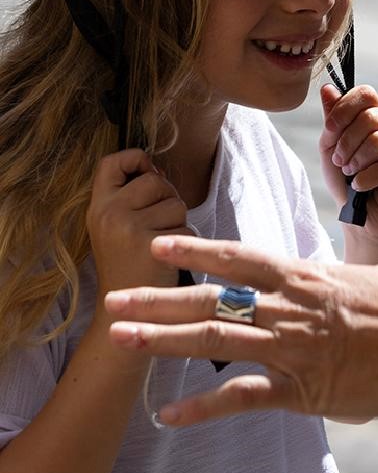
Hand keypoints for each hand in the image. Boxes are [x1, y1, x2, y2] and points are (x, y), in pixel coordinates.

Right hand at [85, 149, 189, 297]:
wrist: (121, 312)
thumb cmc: (128, 264)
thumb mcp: (114, 227)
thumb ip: (129, 198)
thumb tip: (156, 170)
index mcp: (98, 206)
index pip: (111, 162)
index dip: (135, 160)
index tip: (147, 174)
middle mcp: (108, 213)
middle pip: (156, 181)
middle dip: (167, 199)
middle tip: (156, 226)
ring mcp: (127, 227)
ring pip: (176, 203)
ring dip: (178, 222)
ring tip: (160, 244)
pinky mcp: (150, 243)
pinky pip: (185, 227)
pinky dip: (185, 242)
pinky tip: (168, 259)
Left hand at [104, 236, 377, 424]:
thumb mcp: (372, 279)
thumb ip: (338, 283)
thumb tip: (330, 287)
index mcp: (306, 278)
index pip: (240, 257)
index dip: (196, 249)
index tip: (160, 243)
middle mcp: (289, 309)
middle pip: (211, 298)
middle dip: (158, 298)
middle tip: (113, 299)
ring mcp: (291, 348)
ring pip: (213, 340)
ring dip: (162, 339)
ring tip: (121, 339)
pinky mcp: (301, 389)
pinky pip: (240, 397)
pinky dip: (201, 407)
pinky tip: (168, 415)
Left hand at [319, 83, 377, 235]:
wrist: (360, 216)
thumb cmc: (346, 179)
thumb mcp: (331, 147)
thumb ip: (332, 120)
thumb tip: (328, 88)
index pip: (365, 93)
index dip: (343, 109)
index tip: (330, 131)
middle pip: (369, 117)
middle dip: (345, 142)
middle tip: (340, 161)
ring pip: (377, 141)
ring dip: (355, 161)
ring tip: (350, 173)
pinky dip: (364, 180)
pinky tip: (361, 186)